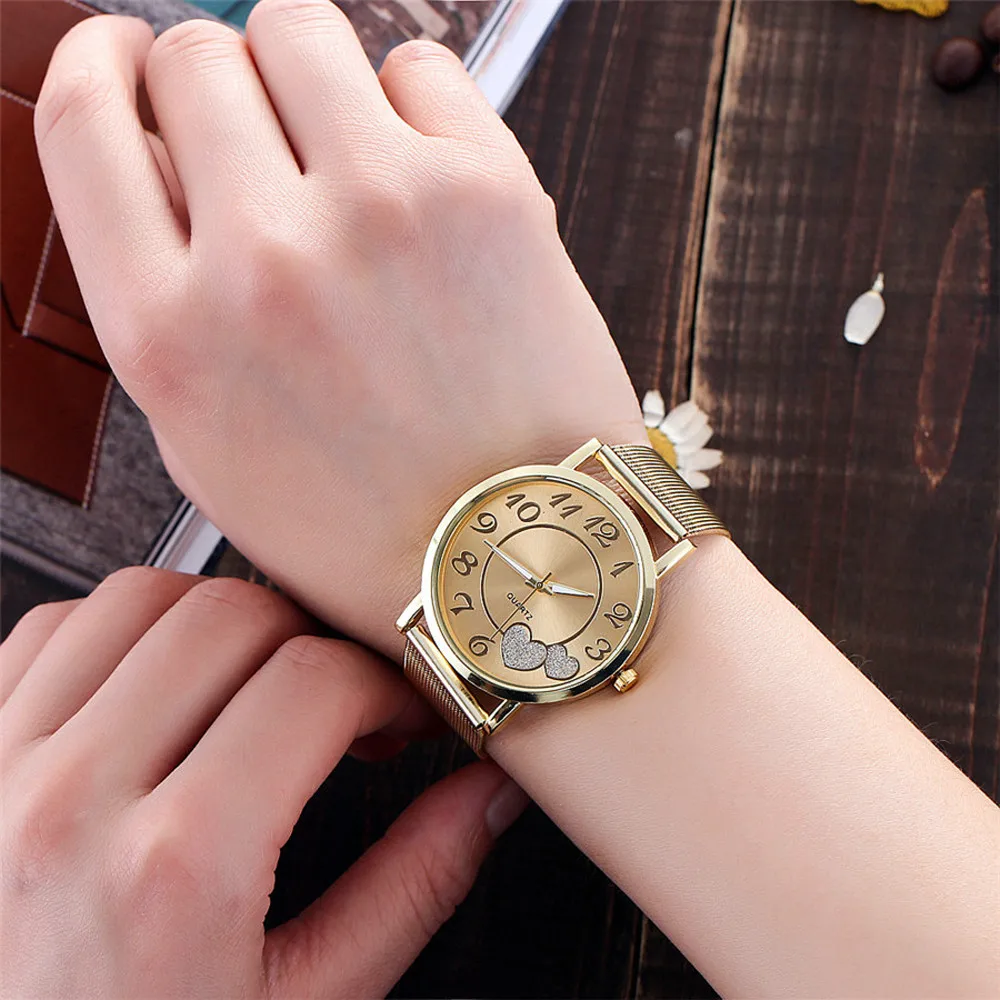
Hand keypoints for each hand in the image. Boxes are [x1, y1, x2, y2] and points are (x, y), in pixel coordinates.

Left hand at [0, 569, 527, 997]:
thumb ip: (413, 886)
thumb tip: (487, 798)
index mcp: (178, 867)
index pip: (315, 682)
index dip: (386, 681)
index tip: (401, 710)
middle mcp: (75, 799)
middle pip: (232, 616)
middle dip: (313, 642)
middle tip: (338, 701)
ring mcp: (3, 769)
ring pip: (139, 598)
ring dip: (220, 623)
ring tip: (252, 684)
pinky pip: (49, 627)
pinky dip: (123, 632)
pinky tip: (162, 685)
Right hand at [35, 2, 647, 655]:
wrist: (518, 553)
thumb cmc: (376, 527)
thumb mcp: (215, 451)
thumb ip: (166, 306)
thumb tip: (161, 168)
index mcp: (173, 336)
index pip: (82, 124)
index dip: (97, 66)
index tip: (120, 60)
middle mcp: (264, 259)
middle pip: (192, 57)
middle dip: (210, 78)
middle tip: (252, 128)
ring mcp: (379, 211)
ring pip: (298, 31)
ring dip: (302, 70)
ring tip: (336, 142)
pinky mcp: (487, 189)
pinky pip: (418, 66)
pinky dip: (407, 102)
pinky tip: (417, 171)